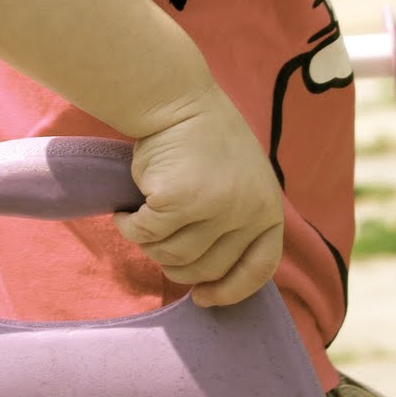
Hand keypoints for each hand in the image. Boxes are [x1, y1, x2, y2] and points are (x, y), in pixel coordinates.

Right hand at [113, 83, 283, 307]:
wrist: (177, 99)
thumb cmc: (206, 139)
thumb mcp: (243, 180)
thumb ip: (238, 221)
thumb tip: (213, 278)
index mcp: (268, 208)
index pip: (259, 268)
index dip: (230, 290)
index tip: (203, 297)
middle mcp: (247, 212)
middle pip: (206, 268)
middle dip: (175, 263)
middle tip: (158, 241)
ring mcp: (215, 208)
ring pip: (172, 255)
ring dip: (149, 244)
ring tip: (141, 220)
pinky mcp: (178, 201)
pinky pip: (146, 234)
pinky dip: (129, 226)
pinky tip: (126, 211)